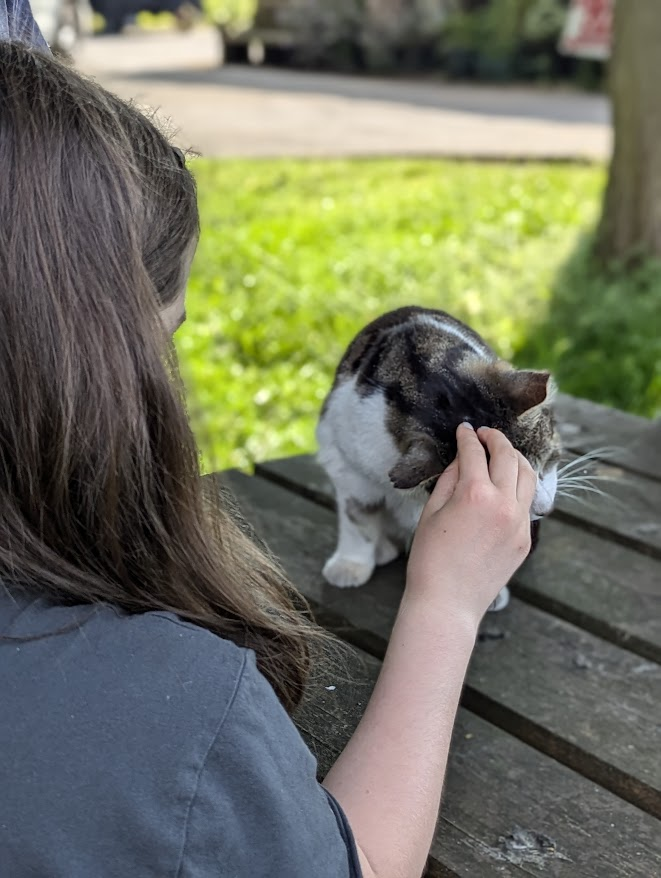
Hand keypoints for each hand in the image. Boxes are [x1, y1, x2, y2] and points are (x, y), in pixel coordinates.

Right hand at [406, 424, 536, 630]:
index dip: (467, 437)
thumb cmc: (430, 559)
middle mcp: (503, 504)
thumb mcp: (431, 512)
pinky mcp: (524, 539)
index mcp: (474, 494)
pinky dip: (519, 485)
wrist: (447, 603)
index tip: (464, 429)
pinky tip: (507, 484)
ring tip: (502, 453)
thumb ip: (449, 479)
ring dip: (515, 458)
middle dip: (496, 439)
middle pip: (507, 456)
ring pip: (528, 476)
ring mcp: (519, 523)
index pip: (474, 453)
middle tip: (485, 434)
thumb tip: (463, 459)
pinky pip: (527, 502)